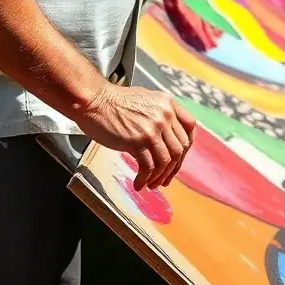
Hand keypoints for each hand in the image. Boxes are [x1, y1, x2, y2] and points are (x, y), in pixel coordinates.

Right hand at [75, 83, 195, 190]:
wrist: (95, 101)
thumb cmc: (115, 102)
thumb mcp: (146, 100)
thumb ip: (160, 114)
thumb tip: (167, 136)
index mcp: (169, 104)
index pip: (189, 129)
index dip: (186, 148)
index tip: (177, 160)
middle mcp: (165, 115)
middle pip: (180, 148)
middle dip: (173, 168)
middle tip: (163, 179)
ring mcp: (153, 128)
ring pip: (166, 160)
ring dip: (159, 177)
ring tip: (150, 184)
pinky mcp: (139, 140)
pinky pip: (149, 166)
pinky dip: (145, 179)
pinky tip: (139, 184)